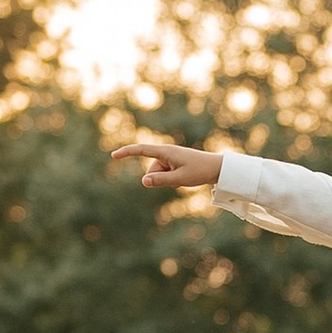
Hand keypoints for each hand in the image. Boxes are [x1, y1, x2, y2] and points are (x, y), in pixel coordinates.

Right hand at [110, 134, 225, 191]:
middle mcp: (166, 153)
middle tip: (181, 178)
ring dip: (168, 180)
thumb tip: (143, 182)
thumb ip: (160, 180)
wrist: (217, 168)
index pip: (141, 150)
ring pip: (159, 174)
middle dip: (160, 179)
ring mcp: (171, 158)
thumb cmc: (200, 171)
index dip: (127, 153)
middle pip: (152, 170)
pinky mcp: (175, 163)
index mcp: (166, 152)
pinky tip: (186, 177)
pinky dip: (172, 179)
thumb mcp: (179, 179)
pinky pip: (166, 175)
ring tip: (185, 176)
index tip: (114, 155)